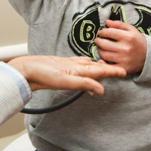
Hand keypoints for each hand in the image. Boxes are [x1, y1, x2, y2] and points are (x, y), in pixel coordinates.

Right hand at [8, 55, 124, 94]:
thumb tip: (101, 90)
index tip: (125, 71)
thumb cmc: (41, 76)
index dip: (112, 71)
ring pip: (87, 65)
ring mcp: (68, 67)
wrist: (25, 70)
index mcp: (77, 76)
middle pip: (96, 69)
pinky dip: (85, 60)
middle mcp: (75, 72)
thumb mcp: (64, 80)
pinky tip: (88, 60)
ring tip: (108, 62)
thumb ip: (83, 84)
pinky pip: (77, 61)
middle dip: (109, 68)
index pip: (99, 73)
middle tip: (121, 66)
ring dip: (99, 64)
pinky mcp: (61, 63)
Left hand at [94, 20, 146, 73]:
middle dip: (98, 41)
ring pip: (105, 55)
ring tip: (101, 48)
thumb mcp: (131, 30)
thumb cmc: (138, 41)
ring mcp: (124, 59)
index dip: (102, 32)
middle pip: (104, 44)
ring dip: (100, 51)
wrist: (150, 56)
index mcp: (128, 37)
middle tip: (98, 40)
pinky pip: (109, 66)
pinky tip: (102, 59)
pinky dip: (103, 63)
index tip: (101, 33)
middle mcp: (125, 48)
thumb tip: (106, 21)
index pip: (109, 32)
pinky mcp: (123, 68)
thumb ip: (118, 24)